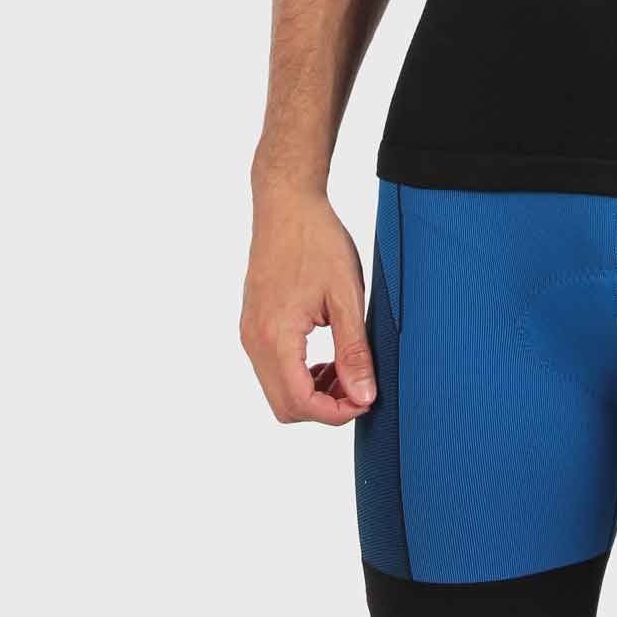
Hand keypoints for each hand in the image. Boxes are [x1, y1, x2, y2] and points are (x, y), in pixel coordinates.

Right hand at [240, 183, 377, 424]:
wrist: (286, 203)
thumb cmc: (317, 241)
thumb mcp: (346, 296)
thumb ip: (353, 350)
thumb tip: (364, 396)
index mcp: (275, 336)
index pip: (300, 403)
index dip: (336, 413)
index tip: (367, 397)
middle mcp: (254, 341)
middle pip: (285, 406)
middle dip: (325, 408)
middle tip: (359, 386)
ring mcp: (249, 333)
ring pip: (277, 390)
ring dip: (313, 392)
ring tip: (347, 369)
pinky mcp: (253, 324)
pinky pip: (273, 368)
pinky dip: (300, 374)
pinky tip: (327, 356)